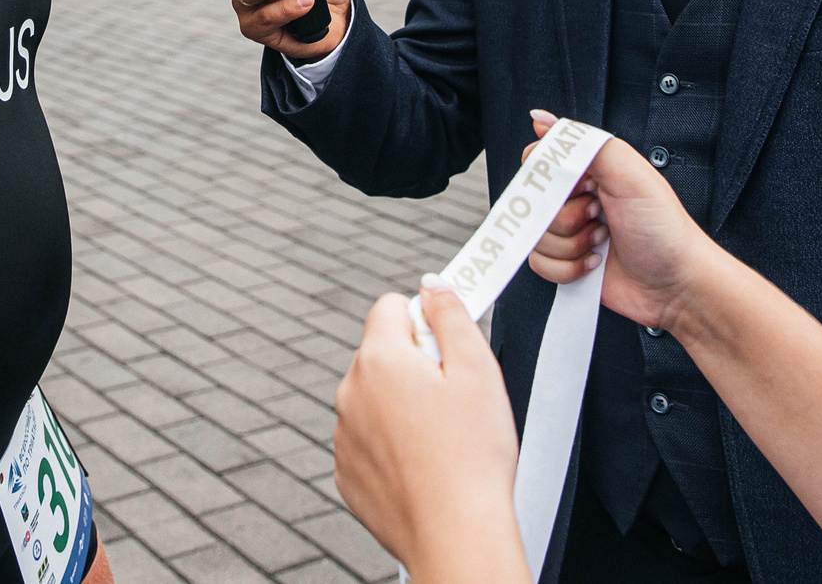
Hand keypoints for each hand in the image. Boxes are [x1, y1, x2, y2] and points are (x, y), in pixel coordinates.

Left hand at [333, 282, 529, 583]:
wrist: (456, 536)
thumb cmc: (472, 458)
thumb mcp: (478, 370)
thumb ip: (452, 315)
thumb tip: (434, 285)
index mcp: (379, 359)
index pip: (390, 306)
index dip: (425, 320)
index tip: (448, 344)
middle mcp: (349, 392)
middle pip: (382, 353)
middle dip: (415, 364)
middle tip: (454, 397)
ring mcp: (343, 436)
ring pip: (374, 398)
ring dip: (402, 406)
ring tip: (443, 438)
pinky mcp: (347, 474)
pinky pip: (368, 441)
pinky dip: (392, 446)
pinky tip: (425, 466)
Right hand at [522, 110, 721, 332]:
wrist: (677, 286)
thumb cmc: (664, 229)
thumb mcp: (629, 174)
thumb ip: (585, 143)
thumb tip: (541, 119)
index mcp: (590, 169)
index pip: (538, 161)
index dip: (549, 179)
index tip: (581, 188)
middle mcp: (577, 198)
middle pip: (533, 201)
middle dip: (567, 216)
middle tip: (599, 215)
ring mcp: (570, 232)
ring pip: (535, 235)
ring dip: (571, 245)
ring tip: (603, 241)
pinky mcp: (566, 263)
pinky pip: (539, 264)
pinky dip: (567, 268)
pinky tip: (595, 262)